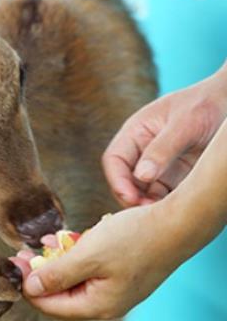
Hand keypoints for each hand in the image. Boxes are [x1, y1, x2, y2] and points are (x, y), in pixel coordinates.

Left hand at [10, 203, 191, 320]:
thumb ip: (56, 274)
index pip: (50, 306)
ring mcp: (114, 289)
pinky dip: (76, 254)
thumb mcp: (88, 255)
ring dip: (58, 260)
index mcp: (98, 305)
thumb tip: (29, 289)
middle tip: (26, 251)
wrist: (177, 223)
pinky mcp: (119, 273)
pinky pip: (89, 268)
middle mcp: (106, 302)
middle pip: (60, 294)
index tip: (14, 263)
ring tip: (49, 240)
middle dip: (41, 273)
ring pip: (73, 279)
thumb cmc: (134, 238)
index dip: (28, 286)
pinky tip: (70, 238)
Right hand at [103, 62, 226, 206]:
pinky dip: (165, 207)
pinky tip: (176, 213)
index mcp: (136, 133)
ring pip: (143, 192)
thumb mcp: (185, 124)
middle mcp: (142, 152)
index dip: (117, 180)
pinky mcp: (175, 178)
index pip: (115, 160)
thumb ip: (162, 149)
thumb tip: (141, 176)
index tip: (130, 197)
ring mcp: (158, 166)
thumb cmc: (207, 104)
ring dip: (148, 206)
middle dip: (132, 198)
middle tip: (148, 213)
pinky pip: (164, 196)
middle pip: (126, 181)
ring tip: (164, 216)